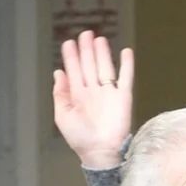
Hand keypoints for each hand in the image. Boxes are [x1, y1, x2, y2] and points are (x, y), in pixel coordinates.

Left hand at [54, 30, 133, 168]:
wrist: (101, 152)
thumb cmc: (80, 138)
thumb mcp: (63, 117)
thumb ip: (60, 94)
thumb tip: (58, 73)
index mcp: (77, 95)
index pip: (74, 71)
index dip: (71, 57)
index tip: (68, 42)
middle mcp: (93, 91)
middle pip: (89, 65)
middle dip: (86, 50)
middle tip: (85, 33)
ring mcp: (108, 93)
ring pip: (105, 67)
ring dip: (102, 53)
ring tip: (99, 39)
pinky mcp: (123, 97)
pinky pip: (125, 78)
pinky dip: (127, 65)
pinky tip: (126, 52)